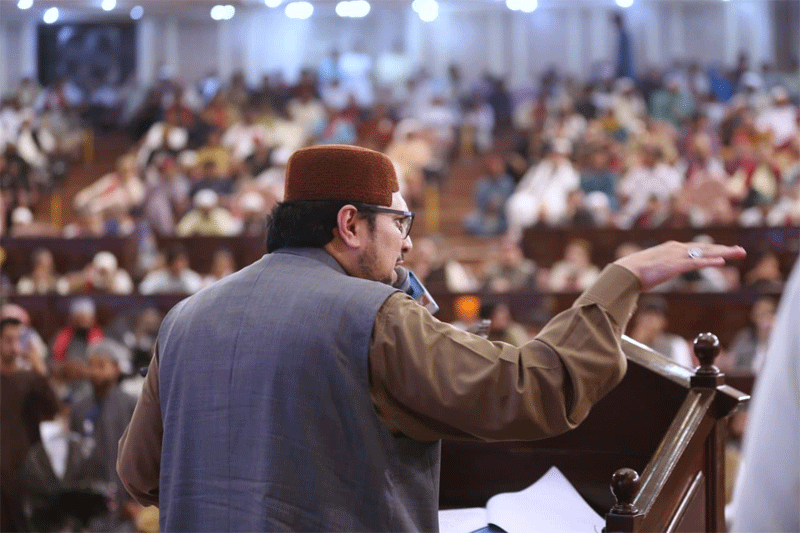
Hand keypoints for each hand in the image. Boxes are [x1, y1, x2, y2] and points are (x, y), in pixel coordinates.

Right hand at [614, 241, 745, 291]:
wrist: (624, 273)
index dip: (711, 249)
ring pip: (705, 253)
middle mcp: (676, 249)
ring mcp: (676, 256)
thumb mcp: (648, 271)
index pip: (695, 248)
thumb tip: (650, 279)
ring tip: (739, 253)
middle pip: (705, 248)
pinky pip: (696, 263)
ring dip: (724, 253)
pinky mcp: (675, 266)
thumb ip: (655, 272)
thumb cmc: (631, 273)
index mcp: (670, 249)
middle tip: (740, 251)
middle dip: (724, 249)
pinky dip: (710, 262)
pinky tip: (722, 262)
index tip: (723, 251)